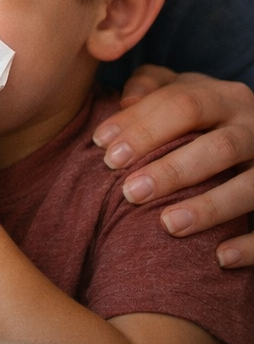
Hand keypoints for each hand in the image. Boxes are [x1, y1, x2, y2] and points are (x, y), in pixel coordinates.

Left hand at [93, 66, 253, 267]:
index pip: (183, 104)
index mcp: (224, 97)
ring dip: (209, 207)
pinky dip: (250, 245)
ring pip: (251, 187)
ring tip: (167, 224)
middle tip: (130, 191)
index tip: (105, 150)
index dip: (143, 126)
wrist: (250, 132)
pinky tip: (219, 258)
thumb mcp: (179, 90)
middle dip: (173, 170)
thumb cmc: (199, 114)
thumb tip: (125, 99)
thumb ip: (150, 86)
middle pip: (220, 148)